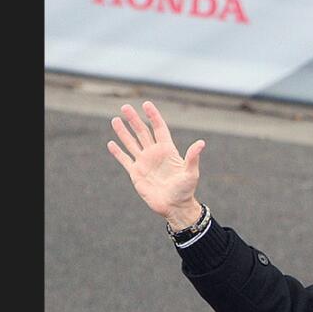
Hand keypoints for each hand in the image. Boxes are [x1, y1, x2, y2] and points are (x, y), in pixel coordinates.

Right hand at [106, 102, 204, 227]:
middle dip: (134, 119)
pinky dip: (117, 152)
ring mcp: (144, 162)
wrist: (175, 207)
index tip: (146, 104)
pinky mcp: (136, 173)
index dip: (153, 116)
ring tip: (115, 120)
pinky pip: (125, 160)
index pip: (159, 129)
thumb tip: (201, 143)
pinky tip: (111, 143)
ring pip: (131, 143)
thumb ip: (193, 158)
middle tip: (125, 106)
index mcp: (168, 151)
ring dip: (123, 132)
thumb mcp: (191, 173)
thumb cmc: (186, 190)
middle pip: (142, 132)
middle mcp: (155, 154)